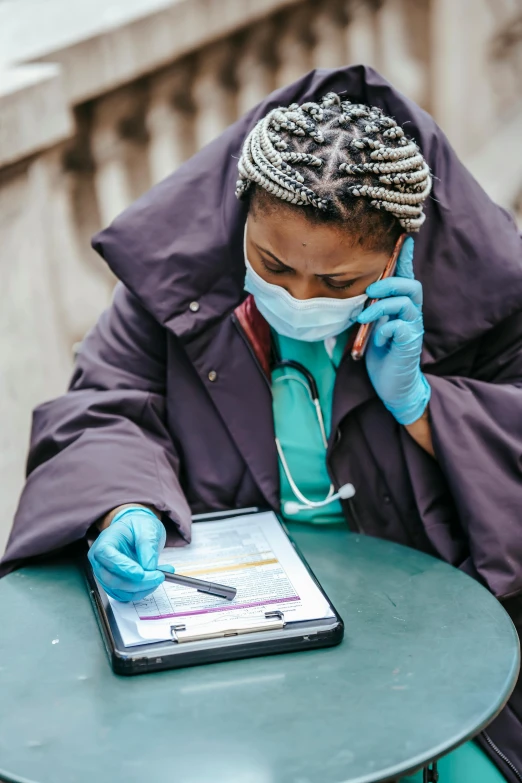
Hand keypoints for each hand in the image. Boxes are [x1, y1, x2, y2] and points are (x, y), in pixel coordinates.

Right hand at [88, 506, 173, 601]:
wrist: (137, 531)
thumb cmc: (139, 526)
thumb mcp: (147, 528)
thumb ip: (147, 546)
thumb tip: (149, 568)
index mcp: (104, 542)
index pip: (107, 557)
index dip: (123, 568)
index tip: (142, 573)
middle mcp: (100, 561)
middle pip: (112, 579)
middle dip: (138, 582)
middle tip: (160, 576)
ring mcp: (105, 575)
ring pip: (121, 591)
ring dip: (143, 588)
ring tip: (162, 574)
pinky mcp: (114, 585)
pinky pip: (127, 595)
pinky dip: (143, 591)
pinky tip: (154, 579)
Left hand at [356, 237, 430, 424]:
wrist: (392, 386)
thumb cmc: (382, 354)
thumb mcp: (371, 326)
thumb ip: (369, 308)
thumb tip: (355, 291)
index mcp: (402, 308)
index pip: (406, 278)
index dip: (405, 258)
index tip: (404, 239)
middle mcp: (412, 315)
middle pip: (412, 285)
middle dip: (389, 283)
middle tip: (369, 292)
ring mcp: (413, 329)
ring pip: (406, 303)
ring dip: (382, 306)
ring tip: (364, 317)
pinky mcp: (410, 345)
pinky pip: (402, 327)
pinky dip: (386, 329)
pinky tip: (376, 339)